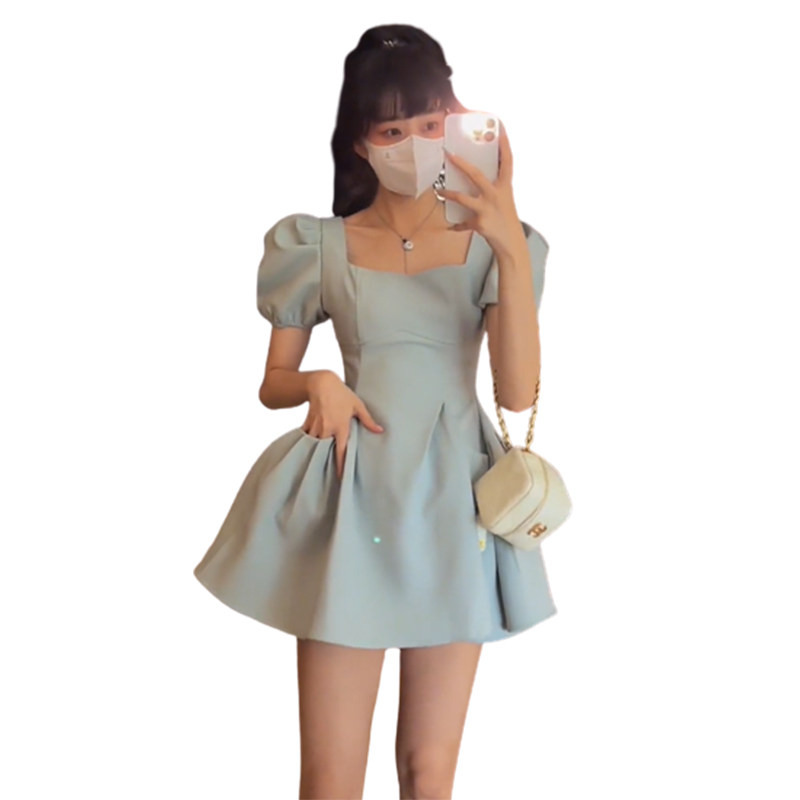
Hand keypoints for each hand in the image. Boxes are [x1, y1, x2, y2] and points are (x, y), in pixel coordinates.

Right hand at [304, 372, 383, 479]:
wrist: (321, 383)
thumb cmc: (342, 394)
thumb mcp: (358, 405)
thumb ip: (368, 420)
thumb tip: (380, 430)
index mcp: (340, 427)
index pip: (341, 451)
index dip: (340, 465)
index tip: (340, 477)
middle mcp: (327, 429)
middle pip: (325, 451)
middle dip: (327, 461)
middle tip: (328, 471)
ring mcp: (316, 426)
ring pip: (314, 445)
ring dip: (317, 453)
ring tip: (319, 462)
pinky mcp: (308, 422)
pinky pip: (306, 437)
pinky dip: (308, 443)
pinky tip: (309, 449)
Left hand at [439, 120, 526, 259]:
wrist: (512, 244)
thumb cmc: (506, 219)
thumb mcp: (504, 199)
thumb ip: (493, 187)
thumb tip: (475, 176)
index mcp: (506, 186)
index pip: (507, 160)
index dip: (504, 142)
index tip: (499, 125)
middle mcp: (497, 195)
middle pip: (476, 175)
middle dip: (461, 164)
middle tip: (448, 153)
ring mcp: (487, 209)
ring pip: (463, 198)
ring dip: (448, 193)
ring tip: (439, 191)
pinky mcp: (480, 223)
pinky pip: (463, 223)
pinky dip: (457, 225)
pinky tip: (451, 227)